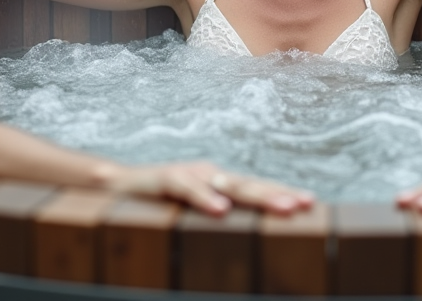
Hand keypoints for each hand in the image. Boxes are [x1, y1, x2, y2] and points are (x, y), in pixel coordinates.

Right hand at [109, 161, 314, 216]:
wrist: (109, 187)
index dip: (283, 195)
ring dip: (259, 196)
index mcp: (219, 185)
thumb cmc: (154, 208)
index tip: (311, 206)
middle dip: (281, 195)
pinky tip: (221, 210)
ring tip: (285, 209)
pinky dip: (204, 198)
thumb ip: (215, 226)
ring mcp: (189, 174)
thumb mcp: (189, 218)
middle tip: (307, 206)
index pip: (258, 190)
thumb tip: (245, 248)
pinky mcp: (164, 178)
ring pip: (229, 184)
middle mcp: (210, 175)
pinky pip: (186, 188)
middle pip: (252, 185)